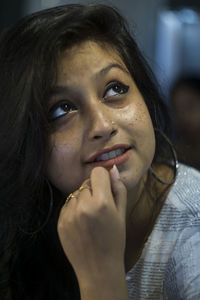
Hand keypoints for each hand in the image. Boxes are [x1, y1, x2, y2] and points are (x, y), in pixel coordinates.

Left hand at [57, 165, 126, 283]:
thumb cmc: (114, 241)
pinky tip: (81, 224)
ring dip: (83, 199)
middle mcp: (83, 205)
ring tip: (90, 218)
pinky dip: (74, 209)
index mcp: (102, 203)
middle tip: (100, 208)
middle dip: (94, 190)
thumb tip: (113, 170)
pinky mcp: (60, 221)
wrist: (98, 268)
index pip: (98, 172)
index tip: (106, 188)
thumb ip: (118, 189)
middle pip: (86, 182)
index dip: (103, 178)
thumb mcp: (121, 214)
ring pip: (76, 193)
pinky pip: (67, 205)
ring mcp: (69, 214)